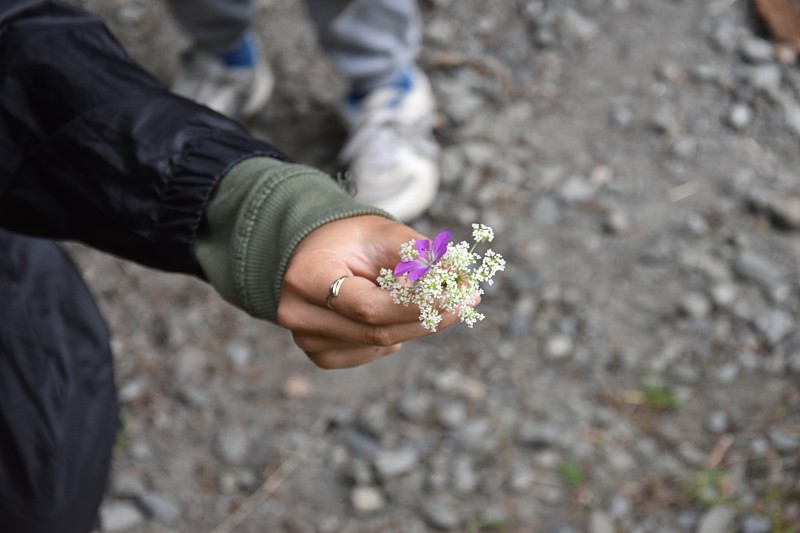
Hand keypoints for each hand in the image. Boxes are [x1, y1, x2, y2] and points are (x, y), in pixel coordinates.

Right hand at [278, 216, 459, 368]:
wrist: (315, 250)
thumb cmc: (351, 238)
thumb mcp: (385, 233)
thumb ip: (422, 255)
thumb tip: (464, 280)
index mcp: (307, 278)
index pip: (369, 306)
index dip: (416, 305)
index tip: (457, 295)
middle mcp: (299, 314)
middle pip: (377, 331)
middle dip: (427, 317)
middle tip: (465, 300)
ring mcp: (306, 339)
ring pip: (379, 344)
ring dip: (411, 323)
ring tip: (420, 295)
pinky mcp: (319, 354)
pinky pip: (371, 352)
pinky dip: (392, 334)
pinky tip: (388, 311)